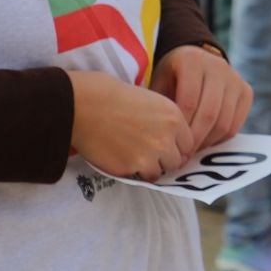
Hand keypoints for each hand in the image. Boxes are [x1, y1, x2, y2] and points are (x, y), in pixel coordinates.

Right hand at [68, 69, 195, 180]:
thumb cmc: (110, 94)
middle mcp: (166, 137)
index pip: (188, 143)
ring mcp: (149, 155)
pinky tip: (122, 158)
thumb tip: (167, 136)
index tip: (166, 147)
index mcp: (173, 116)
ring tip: (134, 156)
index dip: (176, 146)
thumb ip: (163, 119)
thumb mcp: (149, 98)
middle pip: (177, 160)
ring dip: (150, 167)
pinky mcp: (130, 168)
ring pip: (160, 172)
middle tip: (149, 154)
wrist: (82, 104)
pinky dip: (134, 172)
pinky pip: (140, 177)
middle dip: (166, 159)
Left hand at [151, 45, 254, 151]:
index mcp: (191, 60)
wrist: (194, 62)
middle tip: (183, 155)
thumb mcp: (160, 85)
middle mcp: (217, 65)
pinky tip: (205, 142)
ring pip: (225, 121)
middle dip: (196, 138)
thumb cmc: (171, 78)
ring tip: (193, 150)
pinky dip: (221, 139)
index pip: (189, 101)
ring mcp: (234, 78)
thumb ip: (161, 107)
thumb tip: (160, 140)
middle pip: (209, 113)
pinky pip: (236, 124)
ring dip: (208, 141)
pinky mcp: (246, 91)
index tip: (171, 144)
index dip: (181, 128)